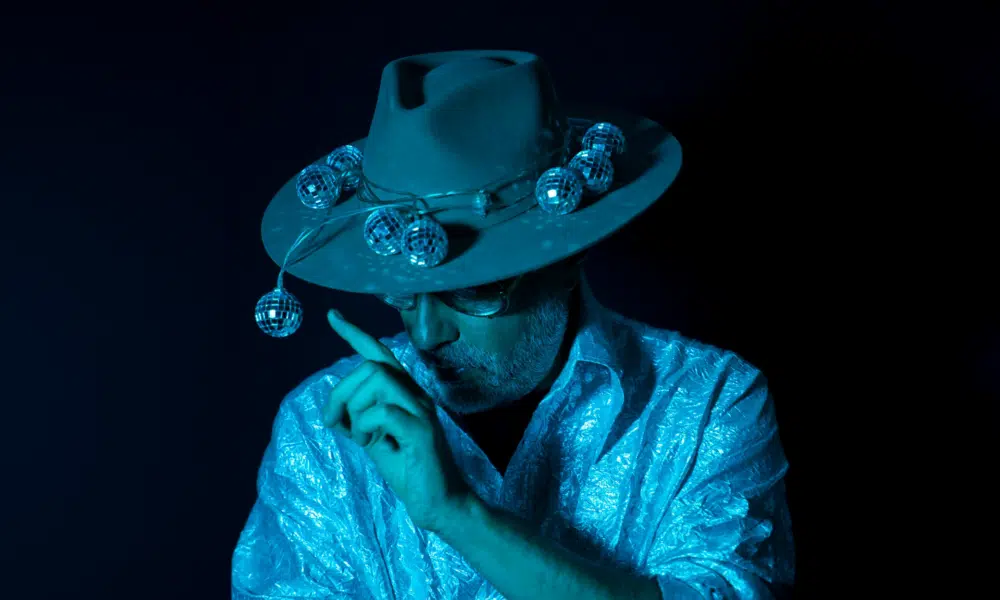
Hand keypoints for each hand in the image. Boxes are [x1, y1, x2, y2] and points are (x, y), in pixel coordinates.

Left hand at [322, 309, 472, 533]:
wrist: (439, 503)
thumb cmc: (409, 470)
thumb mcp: (375, 440)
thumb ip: (359, 419)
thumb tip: (335, 409)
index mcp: (405, 393)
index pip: (379, 354)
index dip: (355, 334)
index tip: (333, 316)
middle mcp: (416, 394)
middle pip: (370, 366)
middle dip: (341, 392)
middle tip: (335, 423)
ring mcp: (421, 410)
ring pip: (377, 380)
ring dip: (356, 408)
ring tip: (360, 436)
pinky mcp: (421, 430)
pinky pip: (383, 411)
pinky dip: (366, 426)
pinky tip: (371, 445)